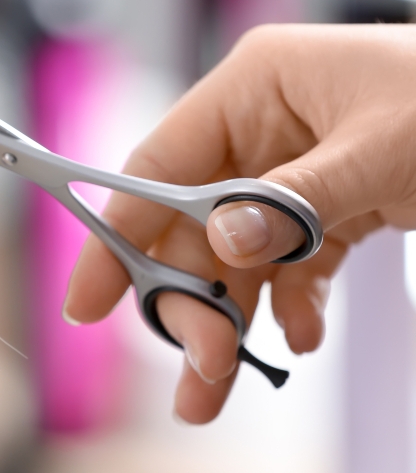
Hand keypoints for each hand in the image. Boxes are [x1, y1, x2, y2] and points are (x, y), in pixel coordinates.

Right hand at [63, 24, 415, 422]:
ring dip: (231, 320)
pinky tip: (302, 333)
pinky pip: (290, 262)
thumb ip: (299, 198)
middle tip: (199, 370)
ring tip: (221, 385)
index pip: (158, 167)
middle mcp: (260, 128)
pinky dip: (290, 301)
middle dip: (191, 302)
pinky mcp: (330, 203)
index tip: (88, 303)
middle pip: (193, 227)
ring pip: (237, 256)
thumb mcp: (385, 148)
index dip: (116, 235)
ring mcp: (293, 168)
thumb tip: (225, 242)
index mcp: (253, 87)